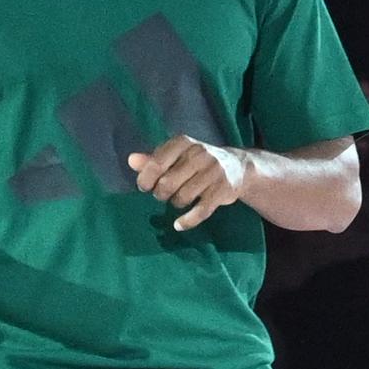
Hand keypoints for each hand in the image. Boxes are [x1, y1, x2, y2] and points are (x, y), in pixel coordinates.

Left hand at [129, 135, 252, 231]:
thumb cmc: (198, 162)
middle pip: (167, 183)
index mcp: (183, 143)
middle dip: (160, 194)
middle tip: (163, 194)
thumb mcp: (176, 156)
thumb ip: (153, 160)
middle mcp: (199, 154)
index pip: (156, 163)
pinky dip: (187, 221)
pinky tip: (179, 225)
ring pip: (182, 198)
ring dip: (176, 203)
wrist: (238, 166)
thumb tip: (131, 160)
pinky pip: (201, 211)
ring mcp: (213, 172)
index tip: (145, 186)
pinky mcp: (223, 190)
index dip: (145, 179)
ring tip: (179, 200)